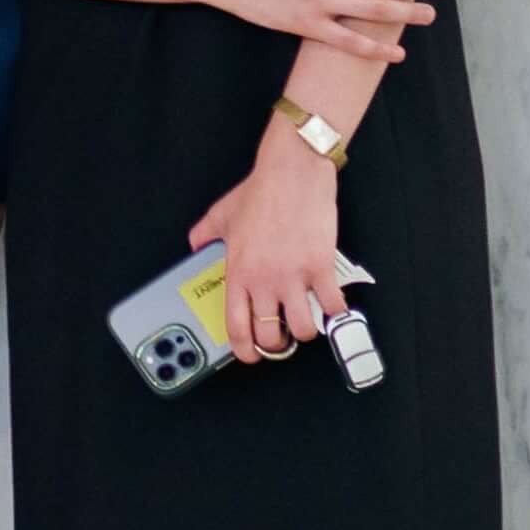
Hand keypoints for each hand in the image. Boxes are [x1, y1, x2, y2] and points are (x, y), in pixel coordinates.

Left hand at [186, 135, 343, 362]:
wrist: (292, 174)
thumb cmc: (260, 193)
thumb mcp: (221, 215)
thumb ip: (205, 234)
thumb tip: (195, 244)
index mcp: (238, 272)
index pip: (236, 325)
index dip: (243, 349)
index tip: (250, 355)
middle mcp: (264, 280)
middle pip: (270, 336)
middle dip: (276, 346)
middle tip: (280, 340)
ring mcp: (294, 276)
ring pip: (303, 329)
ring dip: (305, 331)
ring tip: (304, 321)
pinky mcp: (321, 268)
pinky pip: (332, 306)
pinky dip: (334, 311)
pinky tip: (331, 304)